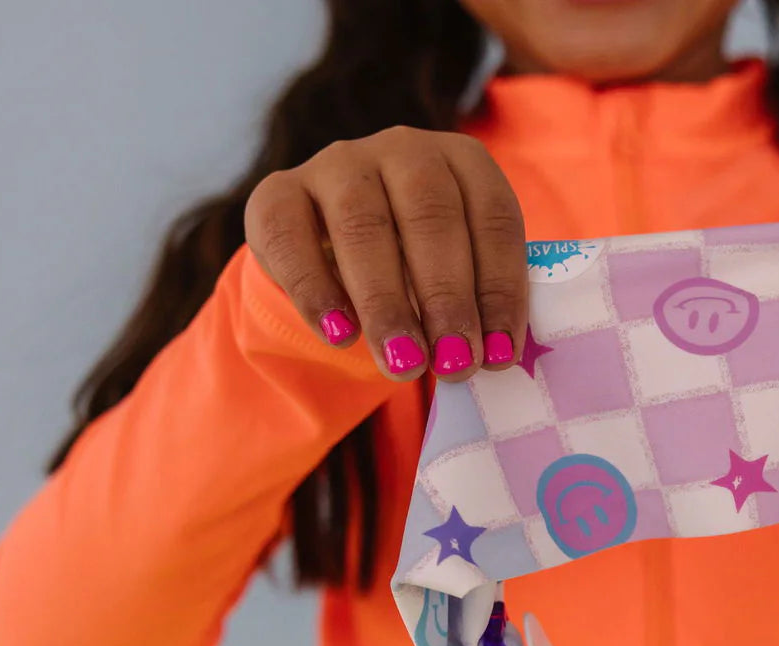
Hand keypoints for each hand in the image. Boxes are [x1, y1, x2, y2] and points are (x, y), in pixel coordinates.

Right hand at [244, 127, 528, 381]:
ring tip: (404, 362)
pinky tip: (340, 336)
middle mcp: (404, 149)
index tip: (499, 352)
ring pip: (363, 226)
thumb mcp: (456, 272)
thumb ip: (476, 301)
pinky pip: (291, 238)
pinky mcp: (278, 191)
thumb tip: (494, 356)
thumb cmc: (416, 266)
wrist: (332, 255)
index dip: (500, 287)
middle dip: (447, 298)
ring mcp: (337, 164)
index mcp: (463, 160)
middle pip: (431, 217)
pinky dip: (316, 292)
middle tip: (454, 362)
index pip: (493, 217)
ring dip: (387, 303)